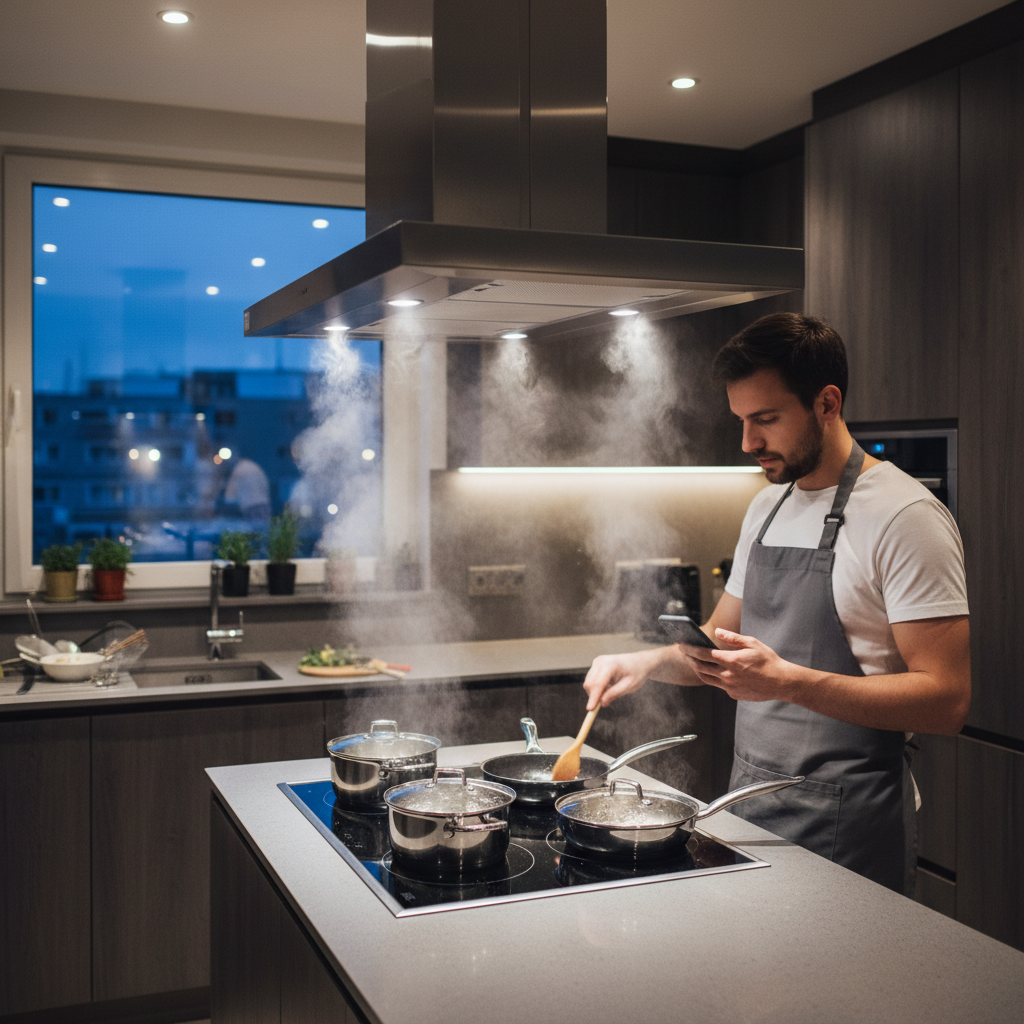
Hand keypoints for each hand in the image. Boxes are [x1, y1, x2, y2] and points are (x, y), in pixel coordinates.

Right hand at [583, 651, 656, 710]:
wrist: (640, 662)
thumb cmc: (637, 673)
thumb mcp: (629, 686)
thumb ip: (614, 694)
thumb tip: (602, 703)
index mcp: (611, 665)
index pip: (598, 684)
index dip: (593, 697)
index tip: (590, 709)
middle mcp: (601, 661)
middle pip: (589, 683)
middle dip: (594, 695)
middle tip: (607, 701)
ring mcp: (597, 662)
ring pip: (588, 682)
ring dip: (596, 691)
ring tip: (612, 689)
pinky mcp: (596, 664)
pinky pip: (591, 679)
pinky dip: (596, 687)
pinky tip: (608, 685)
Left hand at [680, 628, 795, 702]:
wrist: (781, 682)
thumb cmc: (768, 660)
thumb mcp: (752, 643)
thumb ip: (732, 638)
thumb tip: (717, 632)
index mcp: (731, 661)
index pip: (704, 654)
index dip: (690, 649)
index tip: (683, 644)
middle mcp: (727, 675)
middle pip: (700, 667)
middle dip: (689, 658)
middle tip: (683, 652)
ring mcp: (729, 687)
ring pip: (706, 678)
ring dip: (697, 669)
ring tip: (693, 662)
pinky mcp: (733, 694)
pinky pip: (719, 685)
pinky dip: (713, 678)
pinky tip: (713, 671)